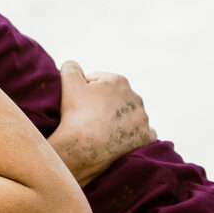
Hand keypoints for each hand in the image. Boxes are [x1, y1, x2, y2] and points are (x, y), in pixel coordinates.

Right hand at [51, 61, 156, 186]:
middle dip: (103, 104)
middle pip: (115, 98)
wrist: (85, 147)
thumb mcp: (68, 83)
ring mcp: (142, 119)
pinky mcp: (145, 138)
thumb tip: (73, 65)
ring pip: (130, 115)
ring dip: (118, 119)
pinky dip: (133, 135)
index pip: (98, 81)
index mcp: (119, 81)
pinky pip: (142, 133)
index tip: (77, 103)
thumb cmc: (76, 115)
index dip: (84, 90)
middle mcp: (136, 98)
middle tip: (86, 117)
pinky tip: (122, 138)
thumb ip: (71, 68)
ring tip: (101, 130)